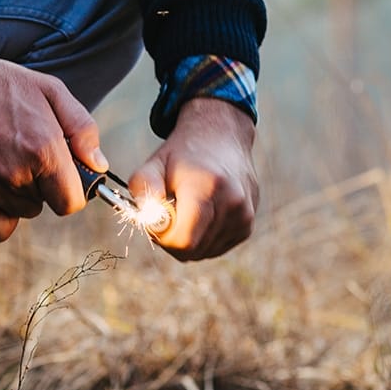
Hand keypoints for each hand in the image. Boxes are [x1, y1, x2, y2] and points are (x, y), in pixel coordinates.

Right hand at [0, 55, 106, 241]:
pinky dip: (3, 215)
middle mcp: (19, 175)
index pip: (72, 202)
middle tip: (27, 152)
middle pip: (48, 204)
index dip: (74, 190)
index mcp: (44, 150)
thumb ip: (82, 128)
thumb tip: (99, 164)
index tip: (65, 174)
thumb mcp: (50, 90)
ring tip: (7, 160)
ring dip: (22, 194)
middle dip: (45, 184)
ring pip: (24, 212)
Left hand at [129, 98, 258, 260]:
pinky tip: (202, 213)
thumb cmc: (182, 153)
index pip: (184, 241)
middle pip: (193, 251)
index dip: (164, 238)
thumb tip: (148, 221)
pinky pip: (216, 248)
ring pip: (204, 252)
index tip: (157, 220)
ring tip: (187, 209)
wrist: (221, 136)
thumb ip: (143, 191)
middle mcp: (232, 204)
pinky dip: (203, 238)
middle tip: (168, 214)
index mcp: (206, 188)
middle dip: (173, 239)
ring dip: (189, 239)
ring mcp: (244, 216)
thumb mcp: (153, 165)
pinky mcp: (247, 224)